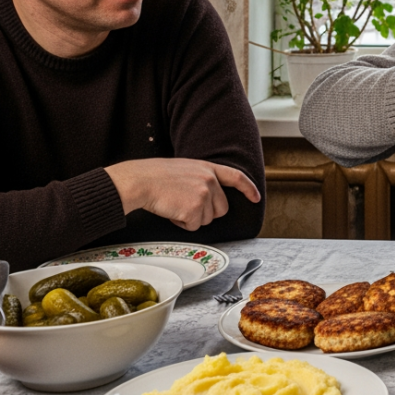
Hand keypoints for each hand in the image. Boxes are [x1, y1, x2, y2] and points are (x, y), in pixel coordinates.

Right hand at [105, 158, 260, 230]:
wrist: (139, 180)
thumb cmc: (155, 175)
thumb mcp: (185, 168)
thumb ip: (202, 178)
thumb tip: (210, 197)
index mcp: (208, 168)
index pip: (236, 177)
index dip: (248, 188)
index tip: (255, 197)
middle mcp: (210, 180)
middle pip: (221, 209)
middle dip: (205, 212)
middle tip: (184, 203)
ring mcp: (204, 194)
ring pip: (207, 220)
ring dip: (191, 218)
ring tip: (175, 203)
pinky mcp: (195, 208)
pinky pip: (193, 226)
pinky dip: (182, 223)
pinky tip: (171, 210)